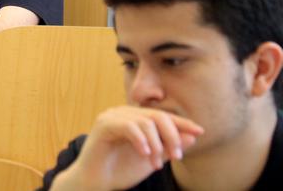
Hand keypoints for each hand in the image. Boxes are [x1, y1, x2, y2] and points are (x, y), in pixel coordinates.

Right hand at [55, 107, 202, 190]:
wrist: (96, 182)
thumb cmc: (120, 170)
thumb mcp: (151, 159)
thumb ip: (169, 147)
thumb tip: (192, 136)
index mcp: (135, 119)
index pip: (162, 117)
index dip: (182, 123)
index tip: (200, 131)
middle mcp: (124, 113)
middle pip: (157, 116)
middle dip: (172, 136)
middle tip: (177, 156)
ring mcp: (112, 116)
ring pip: (145, 121)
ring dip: (156, 144)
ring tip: (156, 163)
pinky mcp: (103, 124)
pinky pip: (129, 126)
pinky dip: (140, 140)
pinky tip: (145, 154)